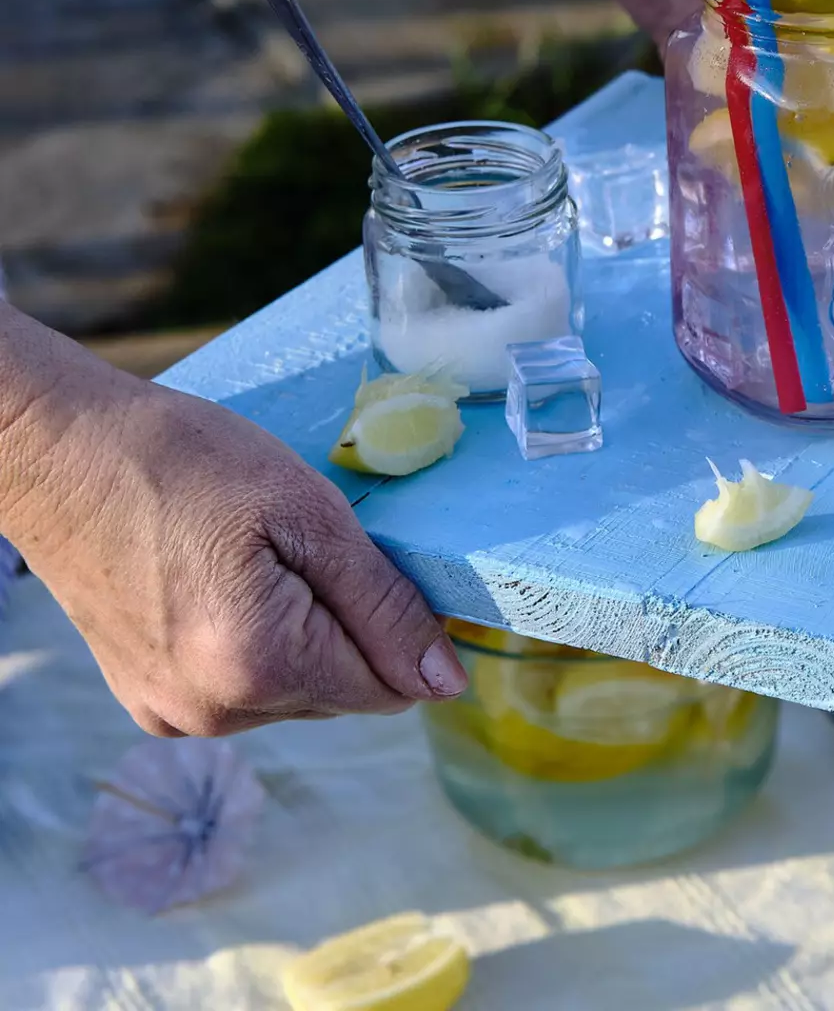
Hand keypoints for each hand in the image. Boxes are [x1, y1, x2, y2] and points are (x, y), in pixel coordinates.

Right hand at [0, 311, 465, 736]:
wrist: (55, 453)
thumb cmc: (182, 461)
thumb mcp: (310, 514)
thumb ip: (384, 606)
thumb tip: (445, 684)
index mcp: (260, 666)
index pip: (389, 687)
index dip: (405, 627)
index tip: (380, 564)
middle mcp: (215, 713)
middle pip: (343, 693)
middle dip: (351, 628)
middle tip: (306, 546)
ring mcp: (173, 715)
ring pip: (296, 693)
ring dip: (305, 634)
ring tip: (255, 558)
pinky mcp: (147, 700)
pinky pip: (243, 689)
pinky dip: (257, 642)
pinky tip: (224, 582)